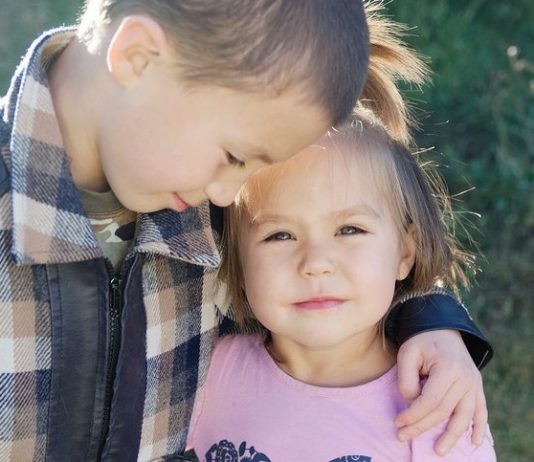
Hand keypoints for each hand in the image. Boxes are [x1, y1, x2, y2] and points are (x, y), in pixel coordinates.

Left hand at [395, 329, 486, 455]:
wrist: (442, 328)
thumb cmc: (421, 340)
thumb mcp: (407, 353)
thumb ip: (406, 378)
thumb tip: (412, 403)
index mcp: (448, 368)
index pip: (430, 400)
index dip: (413, 414)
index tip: (398, 422)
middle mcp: (466, 378)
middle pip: (444, 411)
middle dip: (422, 427)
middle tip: (403, 436)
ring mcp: (474, 383)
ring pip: (464, 416)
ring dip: (452, 436)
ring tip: (438, 451)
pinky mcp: (477, 386)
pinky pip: (481, 410)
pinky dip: (478, 427)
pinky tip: (473, 442)